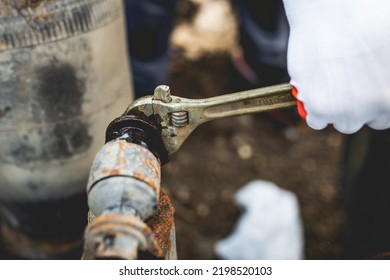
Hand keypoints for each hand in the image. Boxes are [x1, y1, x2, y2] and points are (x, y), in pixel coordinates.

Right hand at [283, 0, 389, 132]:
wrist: (333, 7)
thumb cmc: (370, 15)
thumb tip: (383, 79)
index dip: (380, 100)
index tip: (370, 91)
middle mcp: (379, 105)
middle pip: (372, 119)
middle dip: (362, 106)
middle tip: (351, 84)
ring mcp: (349, 110)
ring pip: (344, 123)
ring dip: (338, 110)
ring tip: (332, 84)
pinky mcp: (320, 108)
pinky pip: (316, 122)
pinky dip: (313, 110)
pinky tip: (315, 89)